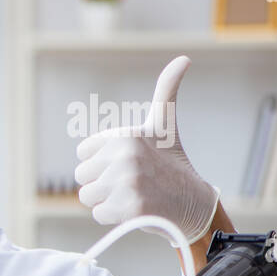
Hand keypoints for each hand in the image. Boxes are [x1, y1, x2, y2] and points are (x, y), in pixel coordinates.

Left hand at [73, 55, 219, 244]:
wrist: (194, 203)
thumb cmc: (172, 162)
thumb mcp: (164, 123)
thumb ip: (166, 90)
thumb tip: (184, 58)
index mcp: (125, 135)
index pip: (83, 154)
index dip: (101, 162)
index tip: (128, 162)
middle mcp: (124, 155)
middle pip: (82, 176)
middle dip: (102, 182)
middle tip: (133, 182)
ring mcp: (127, 182)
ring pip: (86, 196)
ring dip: (106, 200)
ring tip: (133, 194)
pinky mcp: (129, 208)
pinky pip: (98, 215)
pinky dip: (114, 217)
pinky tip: (136, 209)